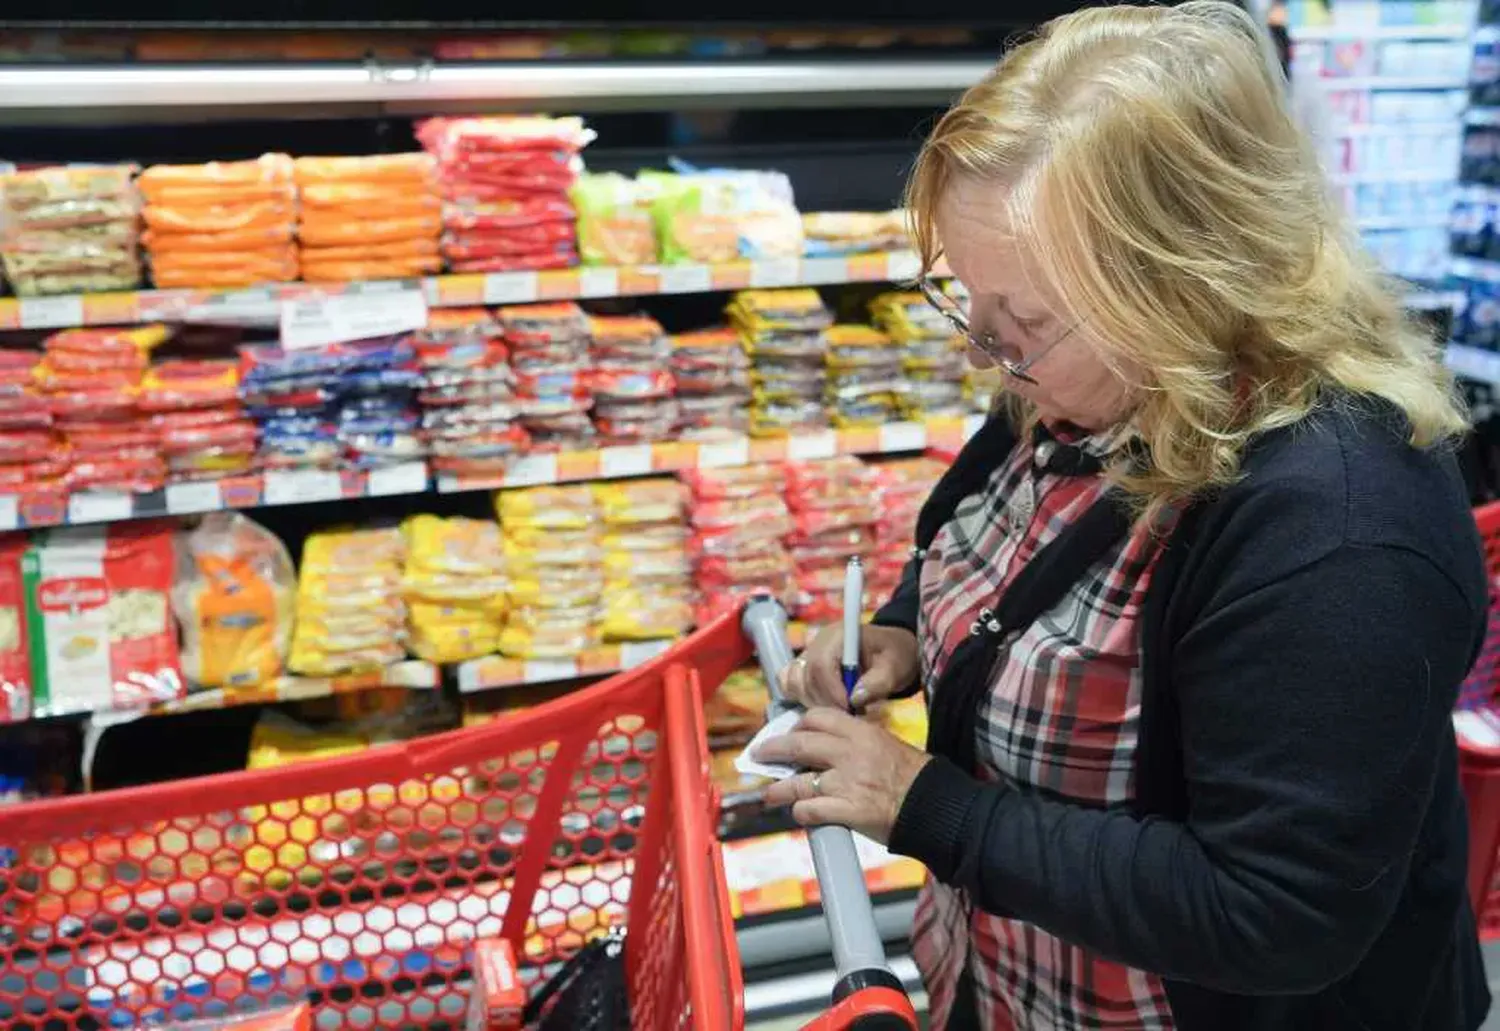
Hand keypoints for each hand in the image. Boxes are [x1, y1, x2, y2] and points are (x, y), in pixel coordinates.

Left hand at [757, 707, 931, 843]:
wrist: (935, 806)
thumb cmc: (916, 776)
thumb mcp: (888, 744)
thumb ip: (858, 742)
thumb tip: (830, 747)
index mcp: (861, 732)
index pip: (818, 717)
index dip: (797, 724)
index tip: (789, 731)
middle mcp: (850, 754)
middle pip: (799, 745)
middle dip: (773, 750)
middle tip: (759, 754)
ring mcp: (847, 783)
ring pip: (798, 782)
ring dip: (778, 788)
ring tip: (769, 793)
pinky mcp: (848, 811)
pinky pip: (811, 809)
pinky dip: (801, 811)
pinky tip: (799, 813)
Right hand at [780, 623, 919, 710]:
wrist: (892, 650)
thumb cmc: (895, 655)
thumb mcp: (896, 667)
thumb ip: (878, 682)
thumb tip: (855, 698)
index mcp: (840, 636)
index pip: (821, 664)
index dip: (831, 691)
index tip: (849, 709)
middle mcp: (818, 642)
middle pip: (805, 677)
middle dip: (825, 701)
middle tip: (848, 714)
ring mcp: (808, 654)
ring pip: (793, 682)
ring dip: (812, 701)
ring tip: (838, 708)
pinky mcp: (804, 666)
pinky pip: (788, 682)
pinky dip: (799, 696)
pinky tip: (822, 704)